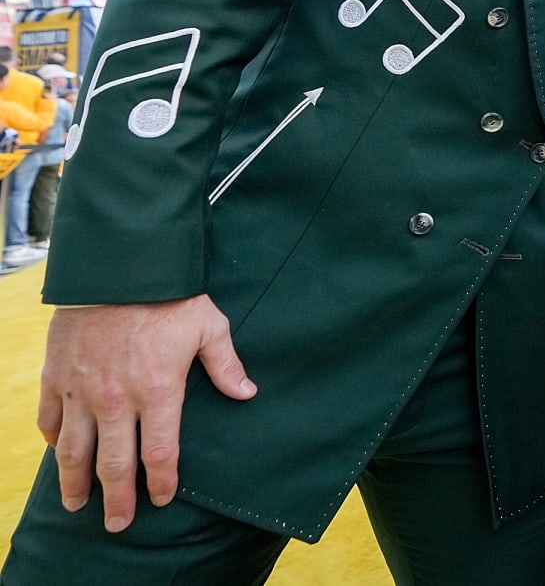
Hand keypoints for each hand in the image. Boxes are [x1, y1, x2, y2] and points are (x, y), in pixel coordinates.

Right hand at [38, 296, 255, 531]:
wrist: (117, 267)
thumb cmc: (170, 296)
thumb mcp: (209, 326)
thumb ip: (225, 365)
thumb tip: (248, 394)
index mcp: (158, 392)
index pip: (160, 454)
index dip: (161, 482)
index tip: (161, 498)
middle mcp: (116, 400)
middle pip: (113, 466)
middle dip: (117, 500)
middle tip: (117, 523)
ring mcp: (81, 390)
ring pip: (73, 452)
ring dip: (75, 483)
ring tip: (78, 504)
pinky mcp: (55, 376)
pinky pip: (50, 419)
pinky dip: (54, 440)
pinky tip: (59, 453)